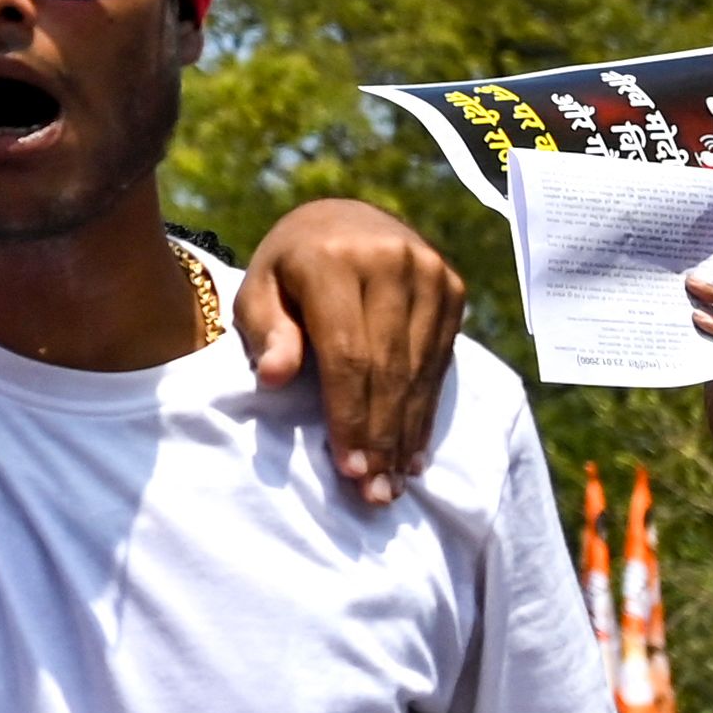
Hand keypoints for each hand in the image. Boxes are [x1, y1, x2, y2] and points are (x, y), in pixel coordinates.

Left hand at [236, 198, 465, 504]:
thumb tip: (272, 378)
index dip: (349, 415)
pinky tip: (414, 449)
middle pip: (388, 368)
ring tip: (394, 483)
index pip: (347, 353)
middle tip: (376, 494)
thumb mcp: (259, 288)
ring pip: (418, 370)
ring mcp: (428, 272)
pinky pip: (440, 361)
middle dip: (380, 437)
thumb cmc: (288, 266)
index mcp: (332, 259)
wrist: (343, 218)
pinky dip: (426, 409)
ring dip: (406, 433)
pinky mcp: (453, 287)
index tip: (349, 469)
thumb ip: (266, 330)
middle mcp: (389, 261)